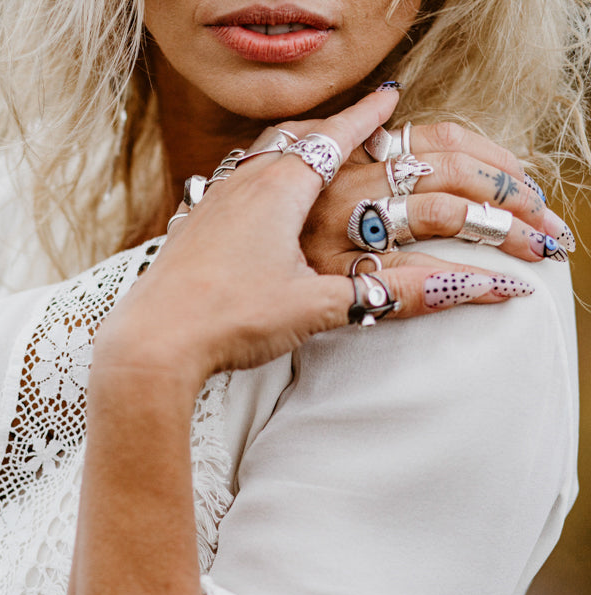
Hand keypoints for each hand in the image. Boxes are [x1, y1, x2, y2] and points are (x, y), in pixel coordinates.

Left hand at [95, 89, 534, 394]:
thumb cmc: (230, 319)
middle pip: (292, 136)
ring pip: (257, 156)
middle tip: (354, 120)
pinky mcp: (189, 226)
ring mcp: (210, 202)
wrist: (152, 342)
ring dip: (289, 149)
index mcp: (278, 188)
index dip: (365, 117)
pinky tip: (256, 200)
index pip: (333, 137)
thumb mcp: (318, 308)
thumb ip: (388, 296)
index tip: (388, 97)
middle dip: (328, 126)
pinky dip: (256, 177)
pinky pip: (230, 183)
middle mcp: (241, 183)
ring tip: (309, 152)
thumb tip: (462, 289)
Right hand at [290, 118, 571, 273]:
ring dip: (503, 228)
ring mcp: (335, 229)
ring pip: (440, 210)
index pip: (435, 136)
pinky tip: (502, 289)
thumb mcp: (306, 197)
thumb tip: (430, 166)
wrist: (210, 297)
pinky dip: (468, 283)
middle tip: (545, 220)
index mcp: (341, 156)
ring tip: (536, 247)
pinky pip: (415, 276)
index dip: (491, 156)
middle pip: (448, 167)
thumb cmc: (264, 251)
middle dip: (511, 191)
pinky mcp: (332, 277)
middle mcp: (337, 184)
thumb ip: (355, 174)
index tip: (523, 181)